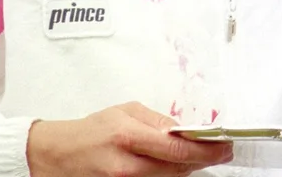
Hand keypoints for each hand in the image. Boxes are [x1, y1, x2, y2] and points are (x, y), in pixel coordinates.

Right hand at [27, 102, 230, 176]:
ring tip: (198, 157)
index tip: (225, 146)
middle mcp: (126, 167)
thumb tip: (185, 129)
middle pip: (178, 170)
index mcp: (129, 137)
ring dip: (187, 170)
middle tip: (220, 151)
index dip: (207, 150)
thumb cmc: (91, 130)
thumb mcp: (125, 111)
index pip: (178, 150)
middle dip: (203, 161)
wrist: (56, 156)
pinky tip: (174, 167)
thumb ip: (158, 121)